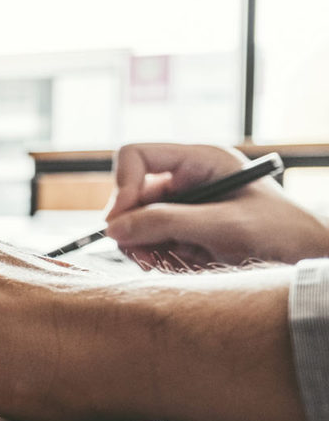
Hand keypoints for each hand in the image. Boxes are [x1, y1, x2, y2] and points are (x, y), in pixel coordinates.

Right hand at [104, 143, 328, 267]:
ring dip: (142, 245)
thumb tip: (114, 228)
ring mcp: (185, 205)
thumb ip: (167, 223)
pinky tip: (178, 264)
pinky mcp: (185, 230)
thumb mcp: (224, 226)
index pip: (137, 156)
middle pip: (131, 194)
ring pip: (136, 221)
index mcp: (200, 160)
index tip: (121, 223)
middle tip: (143, 255)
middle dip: (132, 226)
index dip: (123, 186)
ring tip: (165, 263)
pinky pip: (151, 240)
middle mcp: (188, 179)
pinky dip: (155, 255)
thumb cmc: (281, 233)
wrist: (307, 259)